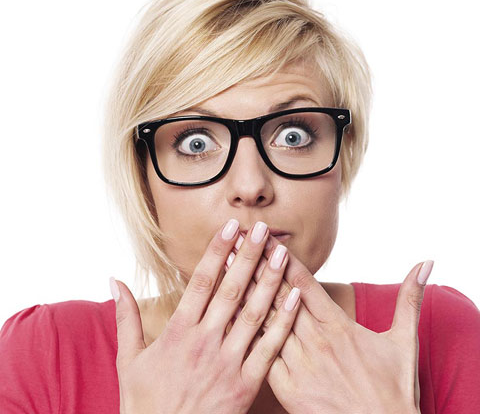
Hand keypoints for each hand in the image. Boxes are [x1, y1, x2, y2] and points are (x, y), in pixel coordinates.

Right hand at [111, 219, 300, 413]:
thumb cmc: (144, 403)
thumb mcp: (128, 359)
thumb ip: (125, 317)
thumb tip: (114, 280)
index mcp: (178, 332)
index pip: (201, 281)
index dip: (217, 251)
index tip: (230, 227)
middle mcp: (205, 342)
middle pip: (231, 290)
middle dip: (248, 255)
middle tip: (262, 228)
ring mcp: (228, 363)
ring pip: (254, 314)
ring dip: (270, 281)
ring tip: (282, 253)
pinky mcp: (246, 385)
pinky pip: (269, 348)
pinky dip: (283, 321)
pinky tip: (295, 298)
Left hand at [226, 233, 432, 413]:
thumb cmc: (393, 389)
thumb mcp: (404, 341)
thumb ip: (410, 299)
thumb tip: (425, 263)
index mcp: (339, 326)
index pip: (304, 283)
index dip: (283, 258)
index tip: (265, 237)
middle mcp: (316, 341)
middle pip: (278, 295)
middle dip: (256, 264)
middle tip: (236, 240)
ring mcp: (299, 365)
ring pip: (266, 320)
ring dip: (244, 291)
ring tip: (226, 266)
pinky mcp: (288, 389)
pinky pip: (262, 354)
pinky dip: (245, 331)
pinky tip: (228, 314)